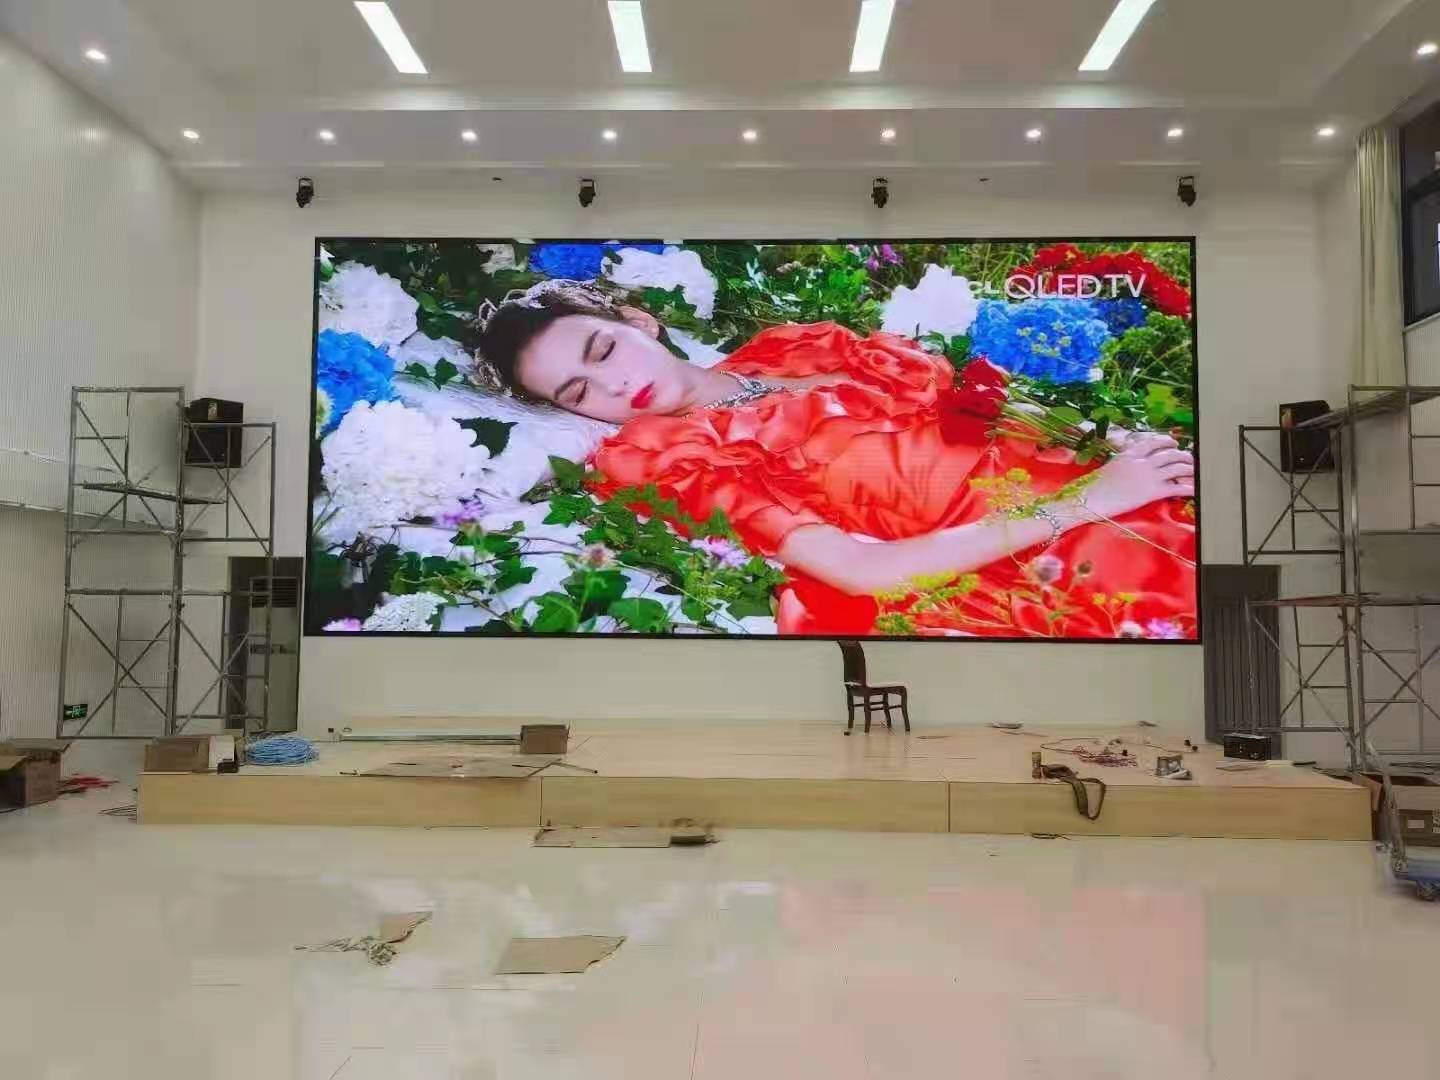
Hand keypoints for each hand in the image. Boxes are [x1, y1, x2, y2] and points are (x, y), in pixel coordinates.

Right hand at [1077, 433, 1193, 519]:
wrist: (1088, 499)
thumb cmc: (1092, 487)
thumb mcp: (1107, 468)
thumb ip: (1122, 463)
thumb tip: (1126, 465)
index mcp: (1129, 454)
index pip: (1154, 442)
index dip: (1167, 441)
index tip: (1173, 443)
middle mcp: (1142, 462)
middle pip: (1170, 454)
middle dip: (1183, 455)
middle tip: (1188, 458)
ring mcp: (1148, 476)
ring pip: (1178, 467)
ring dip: (1190, 469)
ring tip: (1195, 472)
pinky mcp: (1152, 492)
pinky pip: (1177, 487)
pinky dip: (1190, 487)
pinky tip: (1195, 489)